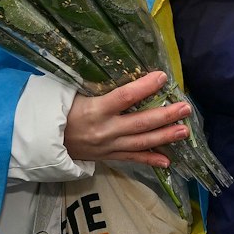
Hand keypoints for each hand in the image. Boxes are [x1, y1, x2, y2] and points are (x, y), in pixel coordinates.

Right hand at [65, 71, 188, 167]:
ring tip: (184, 130)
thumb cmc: (62, 111)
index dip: (144, 87)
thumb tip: (125, 72)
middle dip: (165, 116)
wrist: (47, 141)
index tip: (162, 77)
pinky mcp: (109, 157)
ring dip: (165, 137)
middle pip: (140, 123)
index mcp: (95, 109)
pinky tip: (168, 161)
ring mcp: (108, 146)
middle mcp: (105, 130)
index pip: (125, 96)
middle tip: (185, 108)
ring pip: (141, 142)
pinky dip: (150, 160)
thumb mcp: (75, 94)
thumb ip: (100, 87)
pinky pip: (133, 159)